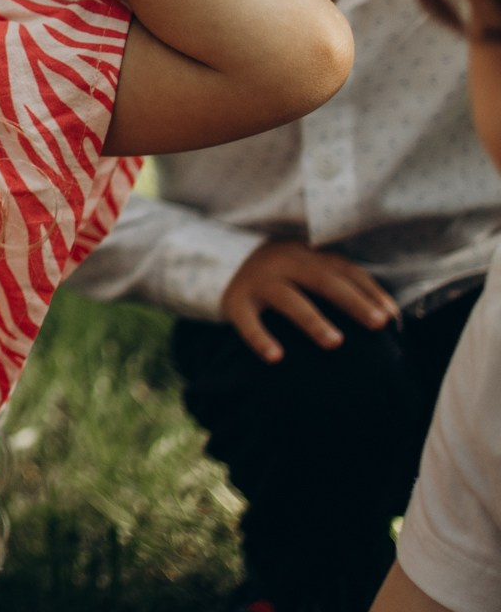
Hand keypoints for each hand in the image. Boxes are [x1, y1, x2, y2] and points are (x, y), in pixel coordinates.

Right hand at [221, 240, 398, 362]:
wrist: (218, 260)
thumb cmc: (279, 275)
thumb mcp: (305, 268)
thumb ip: (335, 281)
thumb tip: (387, 314)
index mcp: (307, 254)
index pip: (345, 269)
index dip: (370, 290)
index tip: (392, 315)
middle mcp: (284, 262)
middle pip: (323, 280)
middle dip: (353, 302)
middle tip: (377, 324)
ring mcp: (258, 281)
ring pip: (288, 299)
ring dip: (312, 320)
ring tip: (335, 342)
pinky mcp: (235, 302)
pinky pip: (248, 321)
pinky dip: (260, 338)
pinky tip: (275, 357)